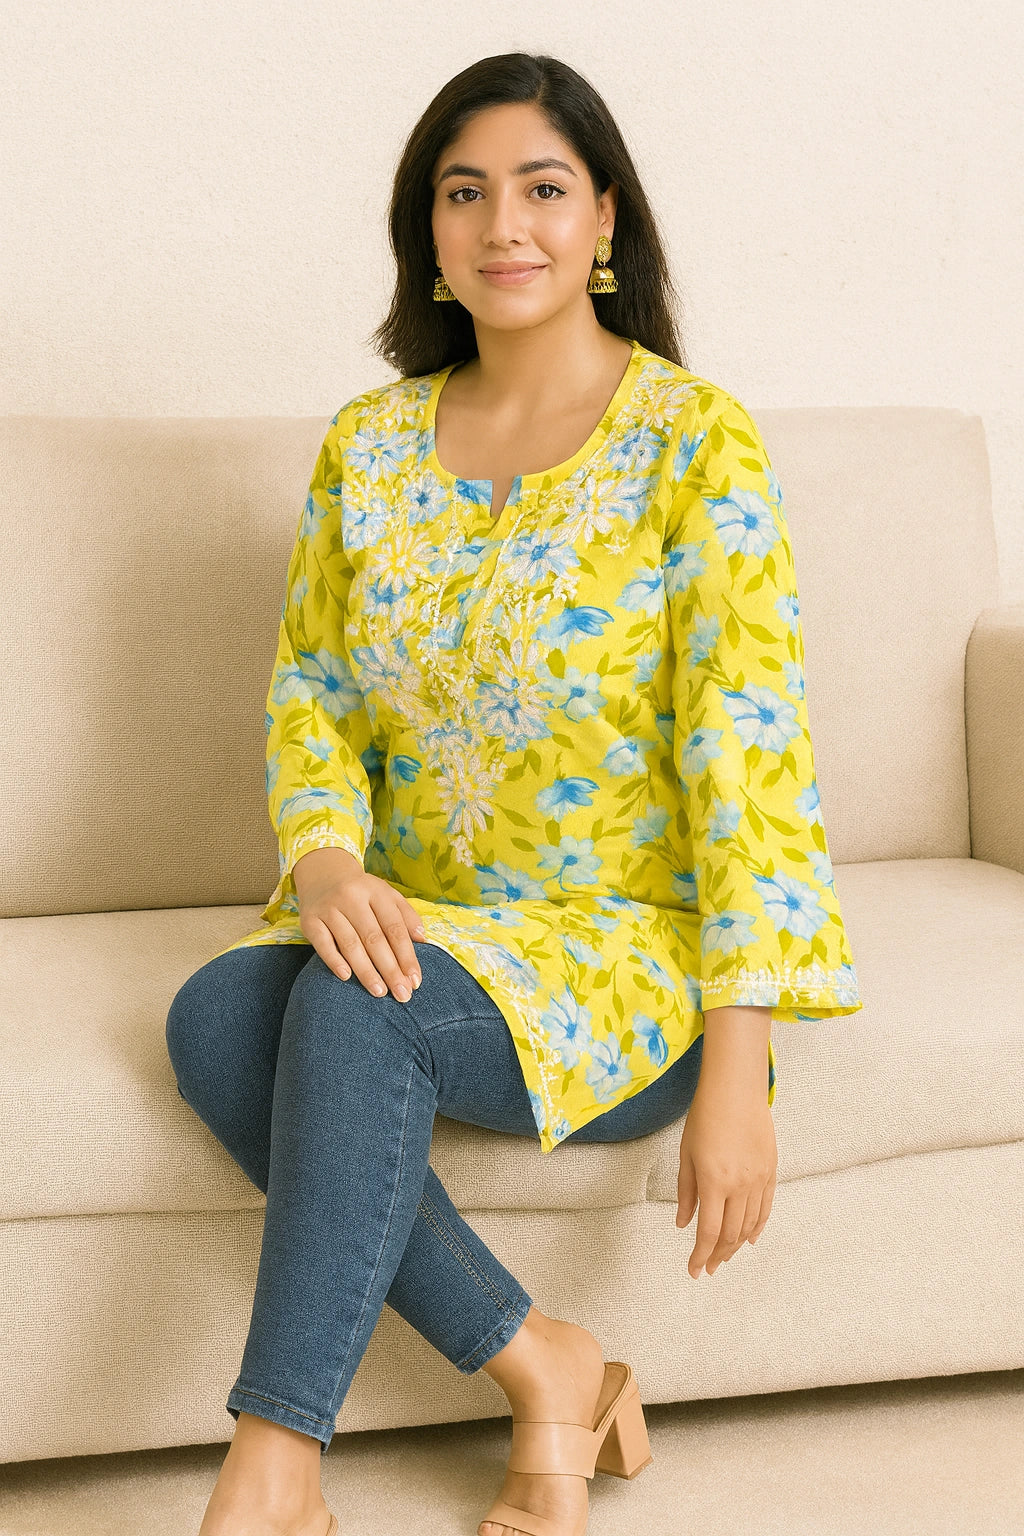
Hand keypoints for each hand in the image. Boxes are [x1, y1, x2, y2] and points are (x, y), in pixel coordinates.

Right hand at [292, 846, 424, 999]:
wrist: (322, 872)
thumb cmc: (361, 892)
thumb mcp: (386, 894)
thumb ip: (406, 915)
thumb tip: (422, 939)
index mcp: (376, 891)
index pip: (394, 927)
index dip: (406, 955)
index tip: (415, 980)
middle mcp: (352, 897)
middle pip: (374, 938)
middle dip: (390, 969)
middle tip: (402, 994)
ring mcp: (329, 908)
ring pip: (350, 944)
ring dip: (366, 971)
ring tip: (379, 992)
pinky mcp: (309, 920)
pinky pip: (322, 944)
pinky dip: (334, 960)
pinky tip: (347, 977)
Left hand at [675, 1072, 776, 1276]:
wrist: (735, 1090)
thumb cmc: (704, 1117)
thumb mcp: (686, 1155)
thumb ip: (686, 1193)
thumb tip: (683, 1223)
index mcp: (714, 1182)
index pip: (709, 1232)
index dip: (700, 1255)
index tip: (694, 1270)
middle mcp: (739, 1186)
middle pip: (731, 1234)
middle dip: (718, 1255)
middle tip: (707, 1267)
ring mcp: (758, 1180)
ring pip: (749, 1225)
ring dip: (736, 1246)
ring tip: (724, 1256)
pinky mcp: (771, 1171)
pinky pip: (765, 1208)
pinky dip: (757, 1227)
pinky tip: (749, 1239)